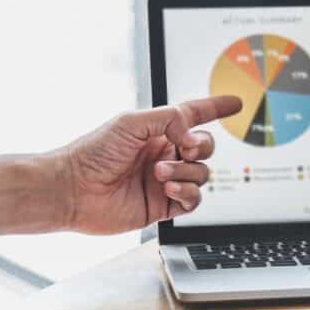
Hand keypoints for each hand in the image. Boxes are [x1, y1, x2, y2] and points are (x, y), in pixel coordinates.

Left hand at [60, 96, 241, 233]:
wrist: (73, 190)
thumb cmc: (93, 153)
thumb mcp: (132, 122)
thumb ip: (170, 119)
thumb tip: (194, 136)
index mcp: (157, 131)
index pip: (193, 115)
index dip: (216, 108)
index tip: (235, 103)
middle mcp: (164, 154)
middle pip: (205, 147)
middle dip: (201, 146)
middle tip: (184, 148)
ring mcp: (165, 181)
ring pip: (201, 175)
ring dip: (186, 172)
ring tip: (159, 174)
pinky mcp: (163, 206)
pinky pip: (194, 200)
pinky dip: (187, 194)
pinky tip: (168, 191)